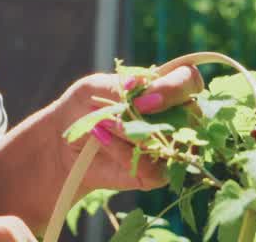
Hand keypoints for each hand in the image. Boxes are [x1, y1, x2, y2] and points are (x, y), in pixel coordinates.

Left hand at [49, 65, 204, 195]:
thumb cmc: (83, 107)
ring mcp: (167, 147)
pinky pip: (152, 167)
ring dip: (133, 132)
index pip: (188, 80)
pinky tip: (103, 141)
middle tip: (123, 112)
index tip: (147, 94)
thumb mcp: (93, 87)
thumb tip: (147, 94)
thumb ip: (119, 86)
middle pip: (192, 114)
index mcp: (164, 88)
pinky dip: (124, 153)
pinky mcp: (156, 174)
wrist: (64, 143)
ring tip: (102, 123)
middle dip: (155, 114)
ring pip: (170, 143)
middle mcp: (174, 118)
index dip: (175, 86)